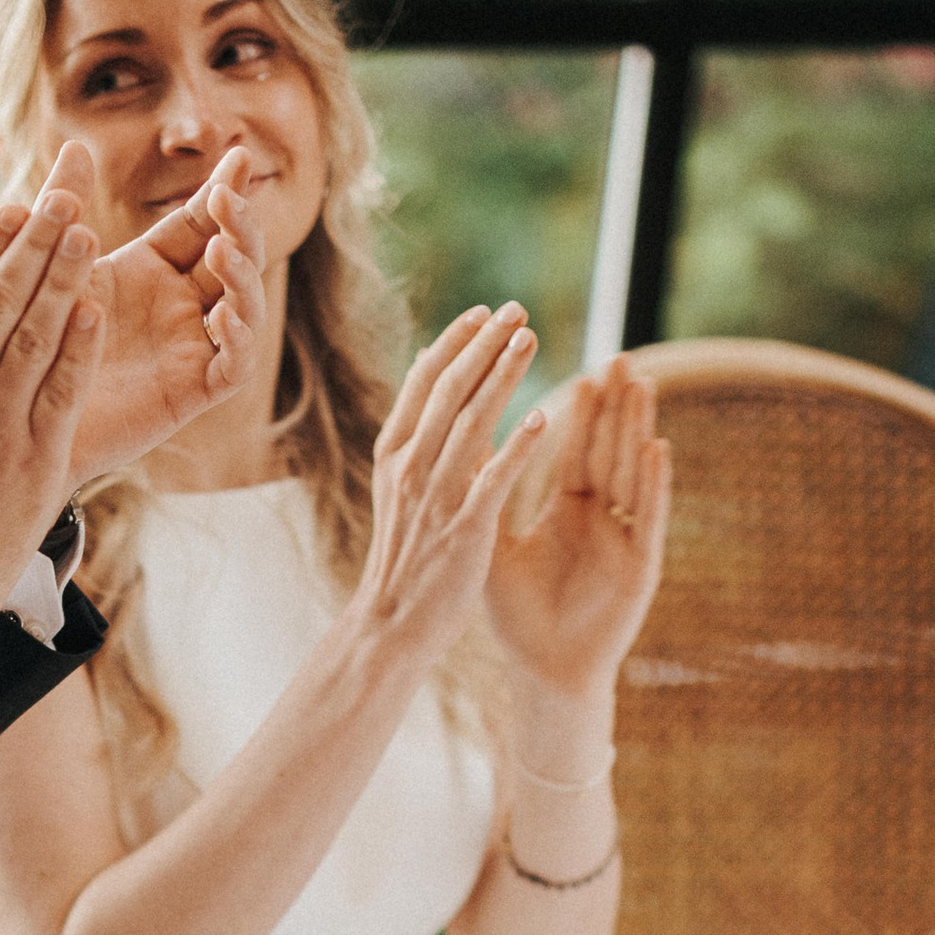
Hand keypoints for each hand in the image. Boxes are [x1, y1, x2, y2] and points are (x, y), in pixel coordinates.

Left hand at [63, 142, 266, 481]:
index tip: (237, 155)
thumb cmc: (31, 338)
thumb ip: (65, 208)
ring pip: (247, 306)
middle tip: (226, 200)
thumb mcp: (52, 265)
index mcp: (155, 268)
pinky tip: (222, 313)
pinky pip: (236, 365)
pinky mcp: (193, 393)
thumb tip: (74, 144)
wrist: (19, 413)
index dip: (223, 190)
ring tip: (223, 250)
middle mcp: (182, 305)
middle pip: (235, 256)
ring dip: (244, 276)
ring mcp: (192, 348)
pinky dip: (240, 338)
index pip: (202, 220)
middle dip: (240, 225)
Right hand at [348, 303, 544, 670]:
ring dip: (503, 377)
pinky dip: (517, 448)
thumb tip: (431, 380)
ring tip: (531, 339)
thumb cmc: (404, 559)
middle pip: (450, 390)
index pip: (425, 382)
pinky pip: (493, 480)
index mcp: (395, 455)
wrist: (390, 625)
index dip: (455, 342)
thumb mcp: (402, 490)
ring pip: (471, 423)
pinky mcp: (464, 530)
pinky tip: (544, 419)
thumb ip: (418, 439)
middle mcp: (412, 468)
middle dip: (484, 344)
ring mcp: (436, 497)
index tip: (485, 313)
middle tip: (518, 310)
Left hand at [483, 356, 670, 699]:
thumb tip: (462, 449)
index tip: (587, 373)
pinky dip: (653, 485)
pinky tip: (657, 449)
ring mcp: (624, 540)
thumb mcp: (496, 546)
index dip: (580, 413)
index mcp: (569, 511)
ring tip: (643, 385)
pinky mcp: (640, 567)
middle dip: (616, 407)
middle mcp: (602, 519)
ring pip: (633, 474)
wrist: (544, 673)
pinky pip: (648, 519)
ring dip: (637, 430)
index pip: (576, 449)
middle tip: (621, 358)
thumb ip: (488, 498)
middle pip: (610, 451)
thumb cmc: (520, 617)